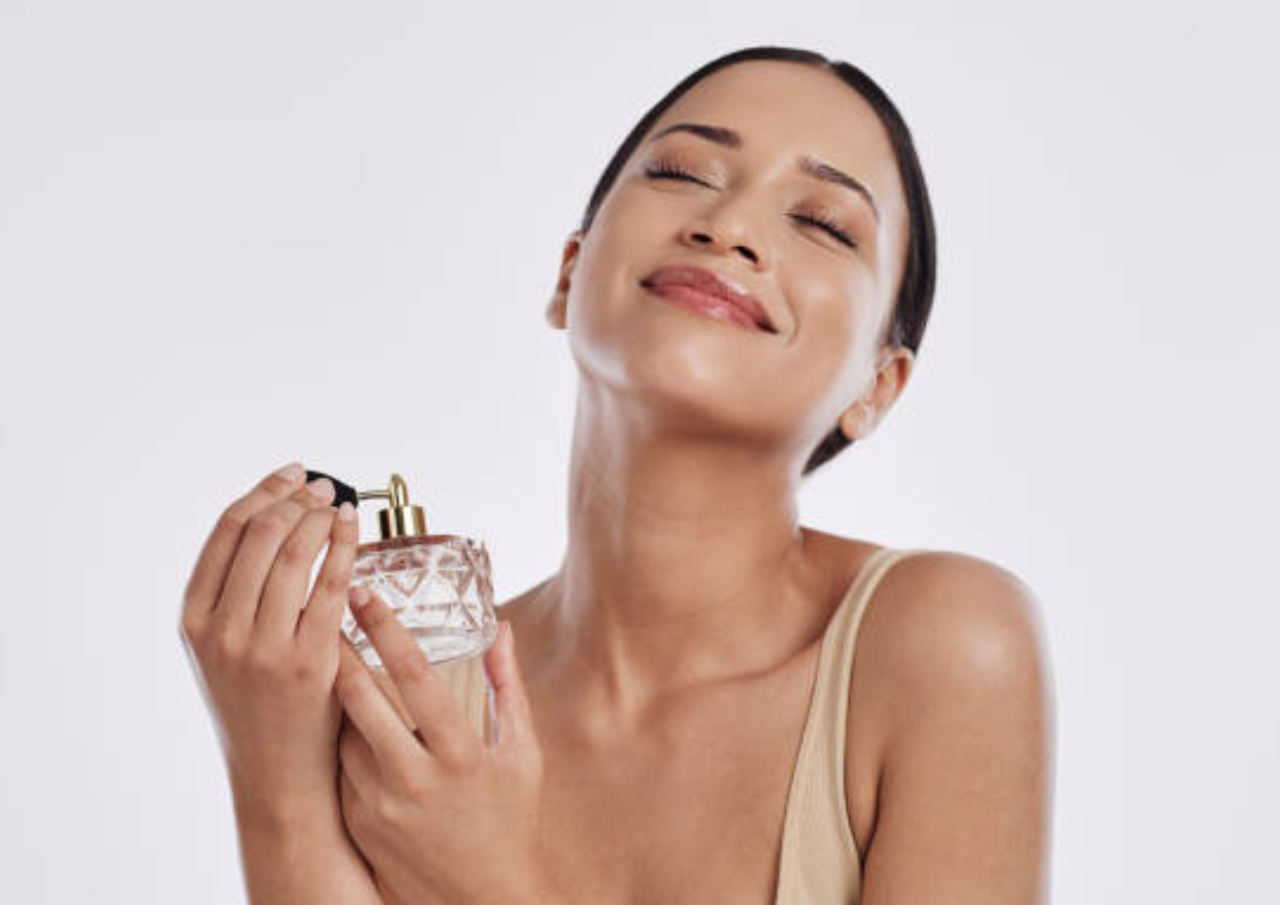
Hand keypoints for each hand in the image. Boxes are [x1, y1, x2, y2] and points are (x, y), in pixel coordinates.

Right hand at [178, 462, 357, 807]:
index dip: (263, 492)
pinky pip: (330, 585)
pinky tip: (352, 528)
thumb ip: (234, 594)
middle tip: (323, 486)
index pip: (226, 531)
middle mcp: (221, 630)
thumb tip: (271, 518)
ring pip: (294, 553)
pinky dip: (344, 546)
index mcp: (194, 619)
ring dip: (320, 516)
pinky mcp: (308, 661)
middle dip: (296, 498)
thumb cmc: (257, 703)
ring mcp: (262, 646)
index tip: (292, 474)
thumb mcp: (222, 648)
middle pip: (261, 533)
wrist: (276, 772)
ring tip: (338, 503)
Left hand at [334, 588, 560, 904]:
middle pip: (359, 699)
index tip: (366, 592)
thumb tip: (501, 629)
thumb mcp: (522, 754)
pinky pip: (340, 765)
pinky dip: (342, 736)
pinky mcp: (358, 822)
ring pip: (342, 731)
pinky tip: (343, 713)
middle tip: (325, 608)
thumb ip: (508, 688)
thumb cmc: (509, 820)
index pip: (413, 676)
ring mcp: (379, 804)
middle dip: (339, 647)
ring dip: (337, 692)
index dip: (385, 629)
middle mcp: (413, 778)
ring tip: (332, 653)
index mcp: (460, 753)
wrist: (477, 899)